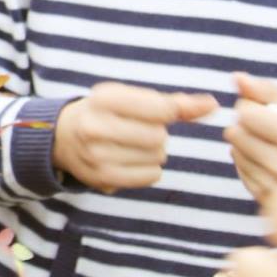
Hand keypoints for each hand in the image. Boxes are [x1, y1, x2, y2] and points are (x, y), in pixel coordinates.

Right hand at [53, 81, 216, 190]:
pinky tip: (133, 161)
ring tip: (134, 146)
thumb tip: (213, 105)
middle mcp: (96, 126)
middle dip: (158, 134)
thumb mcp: (133, 98)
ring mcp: (97, 155)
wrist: (64, 138)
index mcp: (104, 98)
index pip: (160, 109)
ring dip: (154, 153)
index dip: (168, 113)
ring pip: (156, 157)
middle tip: (140, 131)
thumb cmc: (109, 113)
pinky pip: (150, 176)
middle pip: (159, 136)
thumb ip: (175, 103)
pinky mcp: (102, 178)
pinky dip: (150, 169)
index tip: (158, 113)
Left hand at [222, 72, 276, 198]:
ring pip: (237, 154)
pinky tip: (262, 158)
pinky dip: (246, 163)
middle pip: (238, 133)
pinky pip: (243, 175)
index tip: (264, 108)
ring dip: (244, 143)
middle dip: (245, 124)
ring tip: (267, 140)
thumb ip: (269, 92)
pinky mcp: (270, 201)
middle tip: (266, 125)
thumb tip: (237, 77)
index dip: (250, 106)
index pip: (247, 114)